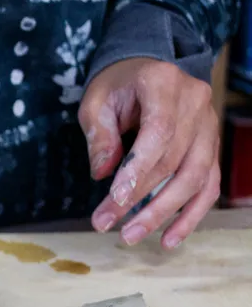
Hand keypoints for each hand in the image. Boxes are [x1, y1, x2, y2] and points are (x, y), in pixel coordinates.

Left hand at [78, 58, 219, 248]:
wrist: (146, 68)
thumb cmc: (117, 85)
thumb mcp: (96, 101)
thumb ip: (99, 136)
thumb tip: (103, 175)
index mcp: (164, 84)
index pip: (158, 133)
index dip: (138, 170)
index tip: (115, 199)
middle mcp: (195, 103)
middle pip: (174, 160)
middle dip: (140, 198)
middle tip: (106, 224)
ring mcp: (208, 126)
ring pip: (195, 177)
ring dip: (164, 213)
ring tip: (132, 236)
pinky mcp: (211, 147)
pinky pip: (207, 185)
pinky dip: (191, 215)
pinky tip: (169, 239)